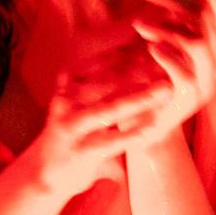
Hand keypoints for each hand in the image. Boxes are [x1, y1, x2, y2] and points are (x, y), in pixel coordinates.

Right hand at [38, 21, 166, 199]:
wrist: (45, 170)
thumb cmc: (73, 127)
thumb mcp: (81, 96)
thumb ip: (107, 76)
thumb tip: (139, 46)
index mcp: (68, 80)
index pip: (106, 62)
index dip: (135, 52)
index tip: (161, 44)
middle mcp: (67, 100)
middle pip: (110, 81)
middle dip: (142, 70)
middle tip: (170, 61)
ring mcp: (72, 126)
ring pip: (111, 108)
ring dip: (141, 98)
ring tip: (166, 89)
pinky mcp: (80, 151)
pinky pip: (111, 141)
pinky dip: (133, 133)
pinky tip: (154, 127)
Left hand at [124, 0, 215, 142]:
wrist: (151, 127)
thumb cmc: (159, 79)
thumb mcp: (171, 42)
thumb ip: (179, 15)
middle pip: (204, 16)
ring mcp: (208, 82)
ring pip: (197, 42)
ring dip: (165, 26)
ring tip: (137, 24)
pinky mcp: (190, 100)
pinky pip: (184, 73)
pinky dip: (168, 56)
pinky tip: (150, 48)